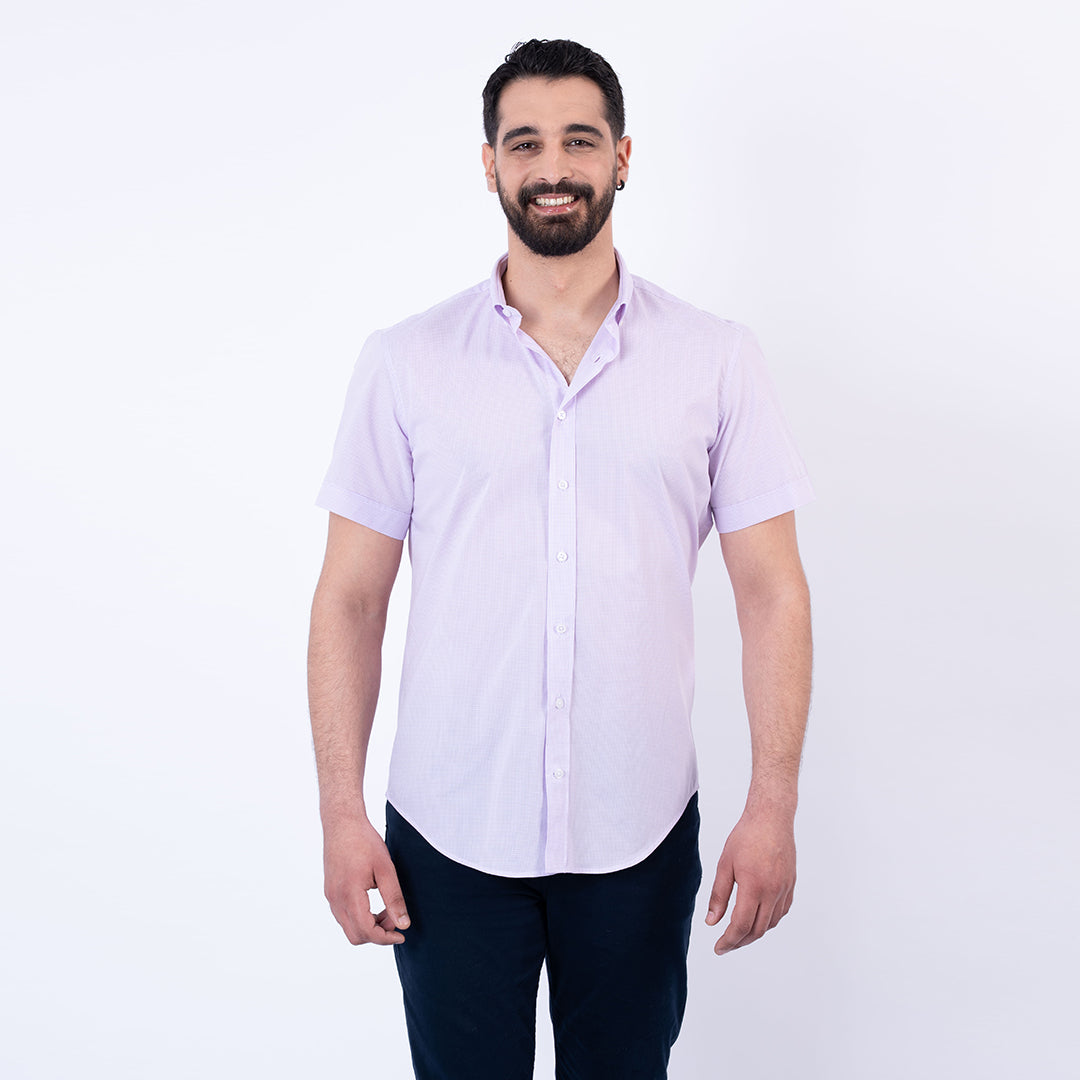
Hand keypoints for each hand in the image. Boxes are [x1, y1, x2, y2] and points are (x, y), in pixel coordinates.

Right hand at [323, 816, 410, 944]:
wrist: (342, 823)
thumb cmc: (364, 841)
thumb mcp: (385, 869)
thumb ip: (394, 898)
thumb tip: (403, 924)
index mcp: (349, 894)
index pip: (366, 931)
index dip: (385, 938)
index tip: (402, 934)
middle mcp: (336, 899)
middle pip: (355, 935)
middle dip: (378, 934)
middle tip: (395, 920)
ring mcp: (330, 896)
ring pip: (348, 927)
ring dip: (369, 926)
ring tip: (387, 910)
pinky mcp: (330, 891)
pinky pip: (343, 916)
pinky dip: (360, 918)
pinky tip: (374, 904)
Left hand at [706, 809, 795, 954]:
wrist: (771, 818)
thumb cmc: (745, 837)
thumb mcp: (725, 864)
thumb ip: (719, 895)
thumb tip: (712, 922)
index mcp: (754, 886)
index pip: (741, 926)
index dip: (729, 941)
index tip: (718, 948)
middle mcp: (773, 892)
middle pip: (757, 930)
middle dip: (740, 942)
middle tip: (726, 945)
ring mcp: (784, 889)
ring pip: (770, 923)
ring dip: (754, 933)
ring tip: (738, 933)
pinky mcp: (791, 885)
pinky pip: (781, 912)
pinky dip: (768, 921)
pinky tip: (757, 918)